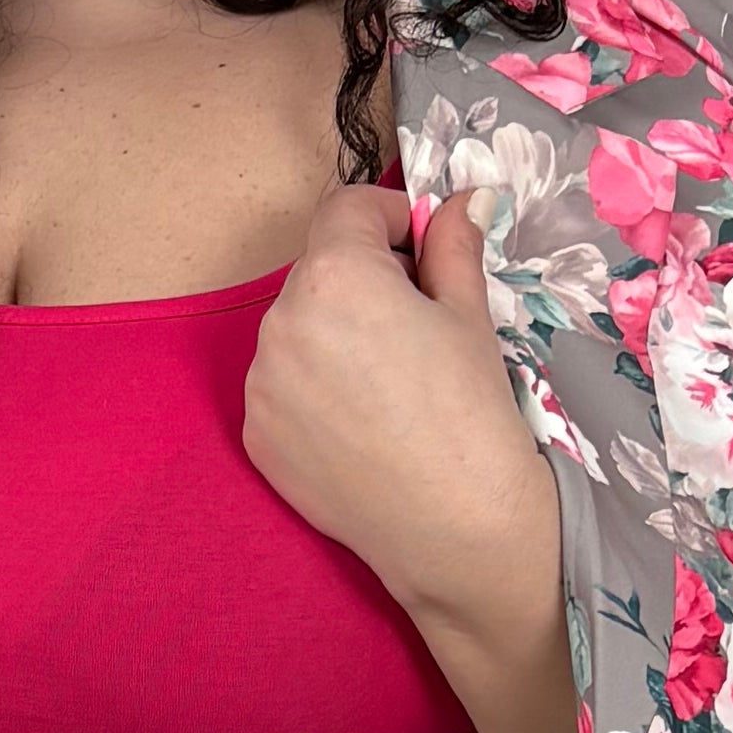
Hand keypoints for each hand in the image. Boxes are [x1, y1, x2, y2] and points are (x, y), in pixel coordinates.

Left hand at [241, 172, 584, 732]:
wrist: (457, 531)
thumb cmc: (474, 415)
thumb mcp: (470, 318)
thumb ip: (454, 247)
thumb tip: (464, 201)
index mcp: (335, 275)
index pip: (348, 208)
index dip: (391, 217)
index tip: (422, 245)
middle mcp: (281, 321)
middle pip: (320, 271)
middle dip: (364, 280)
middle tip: (417, 323)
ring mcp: (262, 385)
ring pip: (297, 331)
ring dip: (335, 335)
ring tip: (391, 385)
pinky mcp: (258, 437)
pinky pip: (284, 389)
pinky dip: (316, 392)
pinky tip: (365, 425)